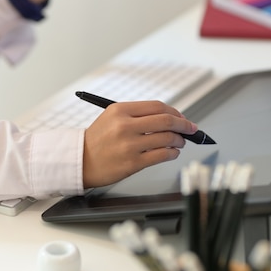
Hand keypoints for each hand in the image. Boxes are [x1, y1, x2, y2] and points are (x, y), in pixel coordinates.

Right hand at [82, 101, 197, 187]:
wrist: (80, 160)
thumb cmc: (98, 140)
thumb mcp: (112, 118)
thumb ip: (137, 115)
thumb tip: (168, 118)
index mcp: (120, 110)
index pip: (157, 106)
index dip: (175, 112)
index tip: (182, 117)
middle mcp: (125, 125)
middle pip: (165, 120)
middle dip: (183, 124)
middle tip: (191, 128)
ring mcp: (129, 145)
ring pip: (166, 138)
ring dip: (179, 140)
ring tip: (180, 142)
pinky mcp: (133, 163)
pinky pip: (161, 155)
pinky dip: (172, 153)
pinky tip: (172, 153)